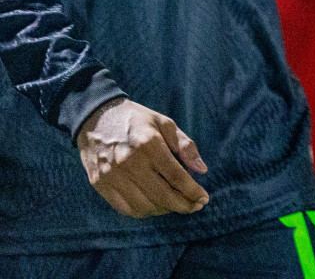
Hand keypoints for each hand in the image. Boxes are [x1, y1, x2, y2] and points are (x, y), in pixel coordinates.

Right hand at [76, 97, 208, 217]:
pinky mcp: (100, 184)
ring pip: (144, 206)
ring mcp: (112, 176)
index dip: (192, 191)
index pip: (176, 177)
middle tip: (196, 206)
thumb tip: (202, 170)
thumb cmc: (137, 120)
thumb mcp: (165, 123)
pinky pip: (125, 208)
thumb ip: (185, 145)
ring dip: (164, 210)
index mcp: (149, 145)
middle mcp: (130, 163)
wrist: (96, 118)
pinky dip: (143, 212)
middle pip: (162, 195)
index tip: (204, 199)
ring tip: (176, 204)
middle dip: (183, 205)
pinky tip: (155, 206)